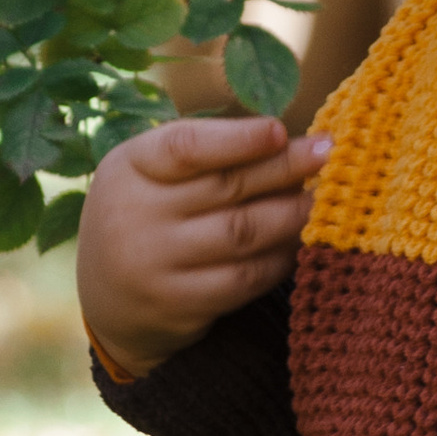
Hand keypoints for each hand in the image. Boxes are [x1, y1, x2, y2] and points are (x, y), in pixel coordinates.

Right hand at [77, 114, 332, 378]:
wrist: (109, 301)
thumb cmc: (149, 216)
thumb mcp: (154, 176)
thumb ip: (208, 157)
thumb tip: (291, 143)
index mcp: (130, 168)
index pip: (185, 147)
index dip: (236, 139)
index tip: (280, 130)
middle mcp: (135, 215)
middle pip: (226, 187)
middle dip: (284, 168)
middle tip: (328, 153)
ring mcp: (155, 264)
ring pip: (243, 233)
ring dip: (292, 214)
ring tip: (322, 199)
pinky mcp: (179, 305)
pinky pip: (244, 278)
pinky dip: (279, 258)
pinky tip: (300, 242)